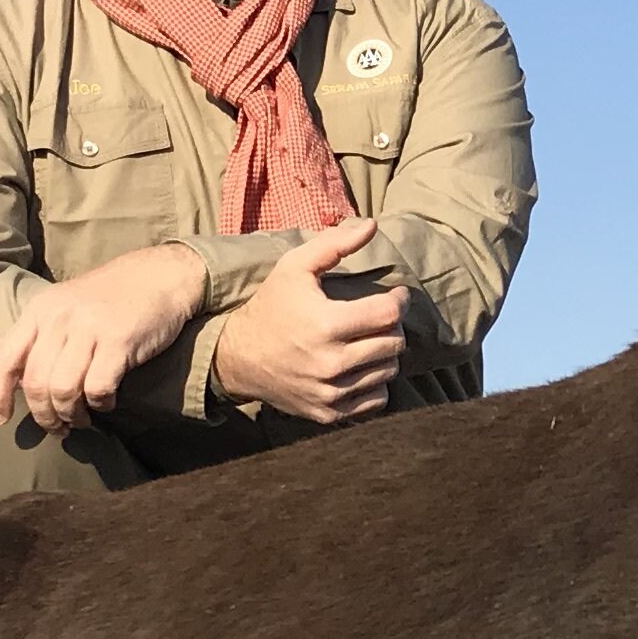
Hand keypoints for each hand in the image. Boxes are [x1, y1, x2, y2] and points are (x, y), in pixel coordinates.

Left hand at [0, 243, 210, 433]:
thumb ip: (31, 332)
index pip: (4, 358)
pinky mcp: (120, 341)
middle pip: (36, 383)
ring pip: (64, 389)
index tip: (0, 420)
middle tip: (57, 427)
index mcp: (40, 310)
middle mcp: (59, 318)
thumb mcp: (62, 304)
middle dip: (43, 415)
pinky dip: (100, 404)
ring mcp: (90, 328)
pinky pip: (98, 387)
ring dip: (71, 414)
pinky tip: (107, 402)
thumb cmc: (109, 296)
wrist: (160, 275)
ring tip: (80, 420)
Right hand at [211, 217, 405, 426]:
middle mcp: (331, 363)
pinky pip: (376, 400)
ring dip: (385, 353)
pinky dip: (375, 382)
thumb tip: (372, 225)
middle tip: (380, 317)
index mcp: (326, 324)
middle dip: (392, 326)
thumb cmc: (271, 306)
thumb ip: (334, 244)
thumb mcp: (294, 267)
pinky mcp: (329, 413)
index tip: (395, 295)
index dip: (399, 300)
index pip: (389, 314)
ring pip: (389, 371)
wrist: (238, 358)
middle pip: (394, 344)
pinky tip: (360, 366)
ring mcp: (331, 393)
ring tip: (368, 339)